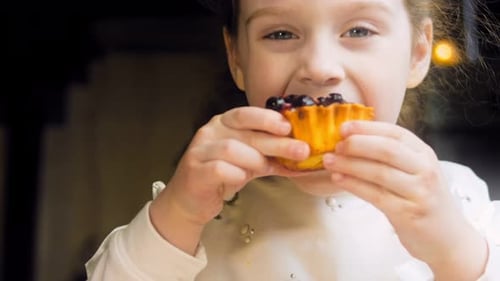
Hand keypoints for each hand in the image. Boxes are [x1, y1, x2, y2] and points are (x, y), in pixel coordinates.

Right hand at [150, 106, 308, 253]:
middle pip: (245, 132)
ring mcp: (200, 150)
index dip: (268, 118)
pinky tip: (241, 179)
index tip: (289, 127)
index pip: (246, 114)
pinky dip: (236, 174)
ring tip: (264, 169)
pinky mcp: (195, 171)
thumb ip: (272, 158)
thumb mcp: (249, 164)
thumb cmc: (222, 177)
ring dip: (254, 159)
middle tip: (300, 150)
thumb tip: (304, 158)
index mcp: (224, 124)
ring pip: (232, 149)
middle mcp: (210, 132)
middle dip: (276, 142)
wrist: (191, 201)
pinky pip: (219, 169)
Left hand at [323, 121, 486, 279]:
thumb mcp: (415, 171)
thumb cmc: (423, 201)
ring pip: (378, 172)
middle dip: (356, 144)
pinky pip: (375, 195)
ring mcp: (419, 192)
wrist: (448, 238)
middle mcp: (424, 169)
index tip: (343, 127)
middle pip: (386, 150)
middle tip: (335, 145)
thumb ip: (391, 156)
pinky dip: (353, 185)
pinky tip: (338, 180)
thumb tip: (351, 140)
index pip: (394, 132)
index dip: (366, 128)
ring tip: (329, 161)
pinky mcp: (408, 213)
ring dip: (349, 165)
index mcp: (424, 153)